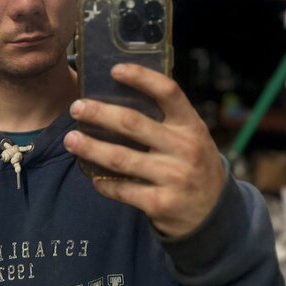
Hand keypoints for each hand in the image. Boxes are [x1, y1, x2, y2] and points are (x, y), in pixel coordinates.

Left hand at [63, 63, 225, 238]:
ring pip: (120, 158)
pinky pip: (122, 190)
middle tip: (76, 108)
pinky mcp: (160, 203)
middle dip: (99, 113)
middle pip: (133, 123)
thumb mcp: (192, 138)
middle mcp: (184, 149)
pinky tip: (93, 177)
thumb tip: (121, 97)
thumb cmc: (195, 166)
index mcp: (192, 126)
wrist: (215, 215)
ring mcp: (173, 177)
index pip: (168, 92)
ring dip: (90, 147)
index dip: (142, 77)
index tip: (115, 70)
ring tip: (70, 140)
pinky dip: (104, 183)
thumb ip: (168, 121)